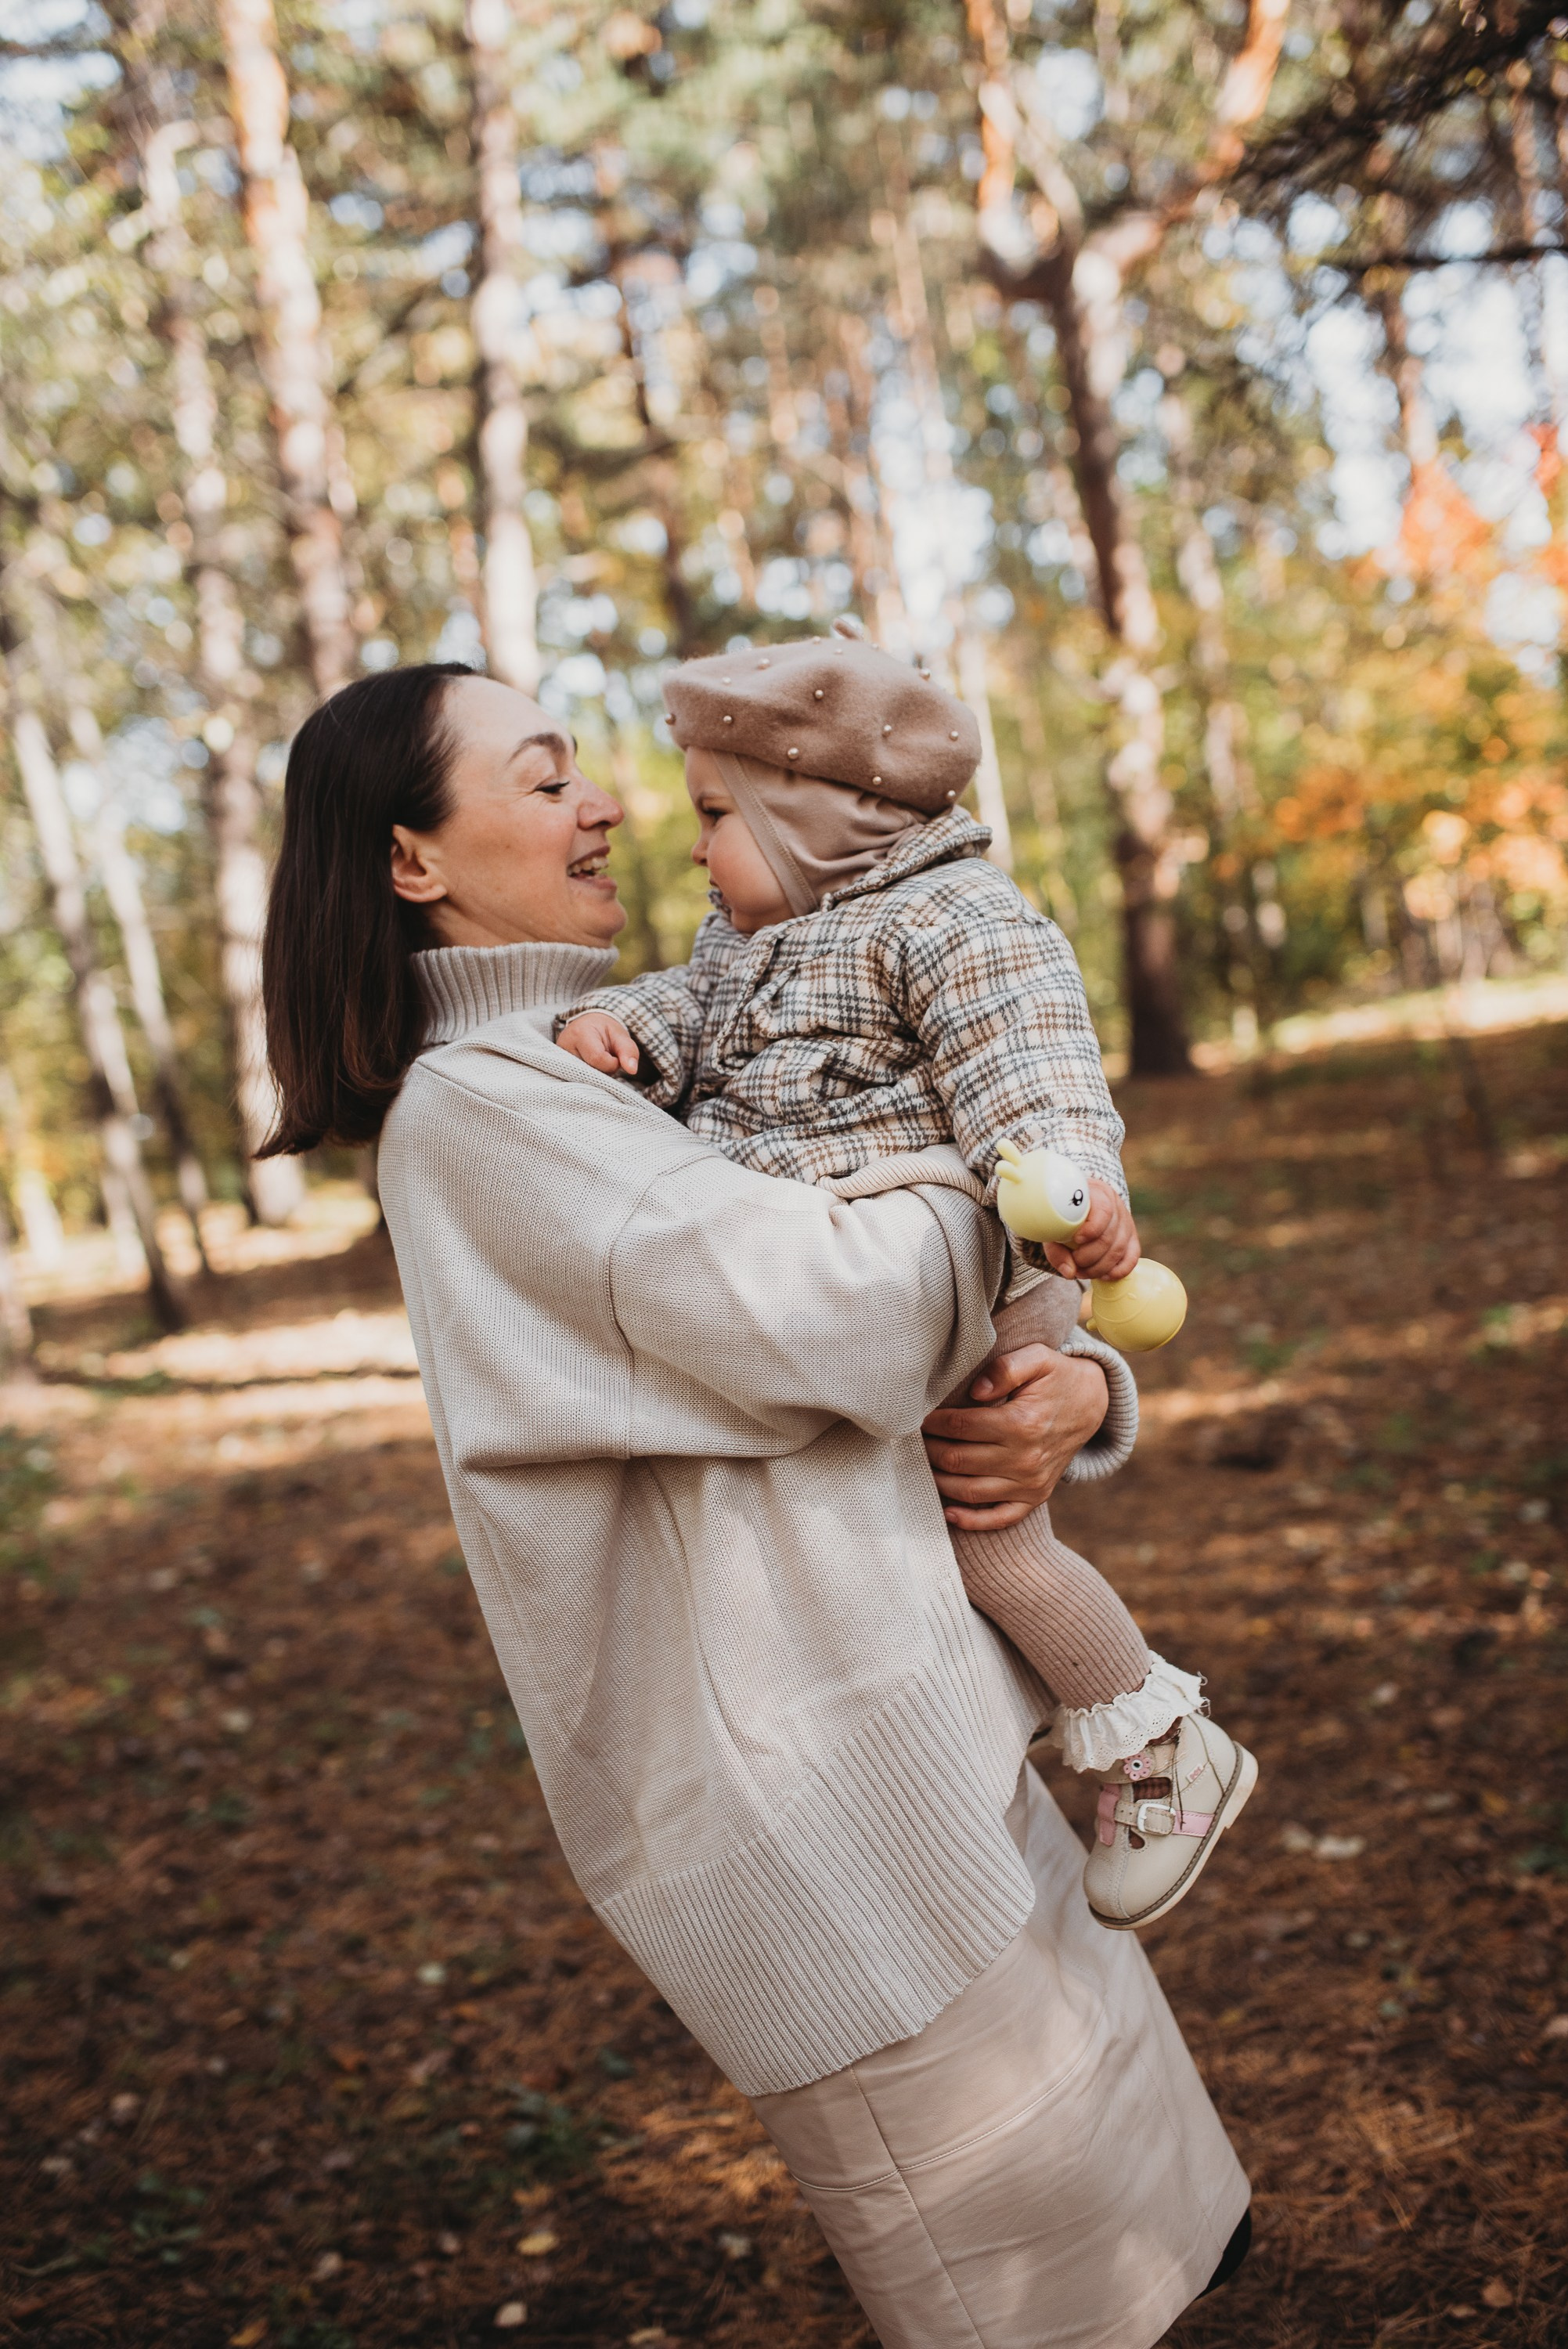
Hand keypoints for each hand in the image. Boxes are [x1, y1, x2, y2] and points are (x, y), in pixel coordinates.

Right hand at [556, 1011, 639, 1076]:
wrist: (586, 1026)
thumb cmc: (605, 1031)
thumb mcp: (620, 1036)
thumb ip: (629, 1051)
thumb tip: (632, 1070)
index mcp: (580, 1033)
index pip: (598, 1059)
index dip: (612, 1063)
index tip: (614, 1057)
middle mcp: (564, 1046)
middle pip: (589, 1072)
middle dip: (603, 1071)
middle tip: (605, 1059)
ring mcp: (558, 1059)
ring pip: (582, 1079)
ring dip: (594, 1076)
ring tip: (595, 1062)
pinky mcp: (557, 1068)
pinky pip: (574, 1080)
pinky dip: (586, 1078)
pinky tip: (588, 1069)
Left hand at [921, 1344, 1109, 1529]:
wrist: (1092, 1404)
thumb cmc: (1057, 1377)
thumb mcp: (1037, 1358)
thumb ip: (1005, 1368)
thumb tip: (975, 1391)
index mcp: (1022, 1423)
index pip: (961, 1426)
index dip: (934, 1422)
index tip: (918, 1416)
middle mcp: (1025, 1459)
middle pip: (959, 1460)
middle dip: (929, 1449)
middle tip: (913, 1440)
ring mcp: (1030, 1483)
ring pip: (970, 1491)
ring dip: (939, 1480)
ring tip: (922, 1464)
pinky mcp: (1035, 1497)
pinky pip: (1000, 1518)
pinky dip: (972, 1520)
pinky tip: (948, 1512)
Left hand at [1043, 1179, 1138, 1281]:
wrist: (1079, 1206)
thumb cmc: (1064, 1214)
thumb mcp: (1055, 1225)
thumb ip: (1057, 1248)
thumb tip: (1069, 1272)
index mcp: (1097, 1194)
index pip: (1103, 1211)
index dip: (1092, 1229)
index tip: (1077, 1240)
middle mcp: (1116, 1207)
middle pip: (1109, 1236)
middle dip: (1089, 1257)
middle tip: (1074, 1263)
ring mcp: (1126, 1224)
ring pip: (1118, 1250)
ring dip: (1098, 1267)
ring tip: (1081, 1271)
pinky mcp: (1132, 1239)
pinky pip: (1131, 1259)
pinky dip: (1117, 1271)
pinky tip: (1103, 1275)